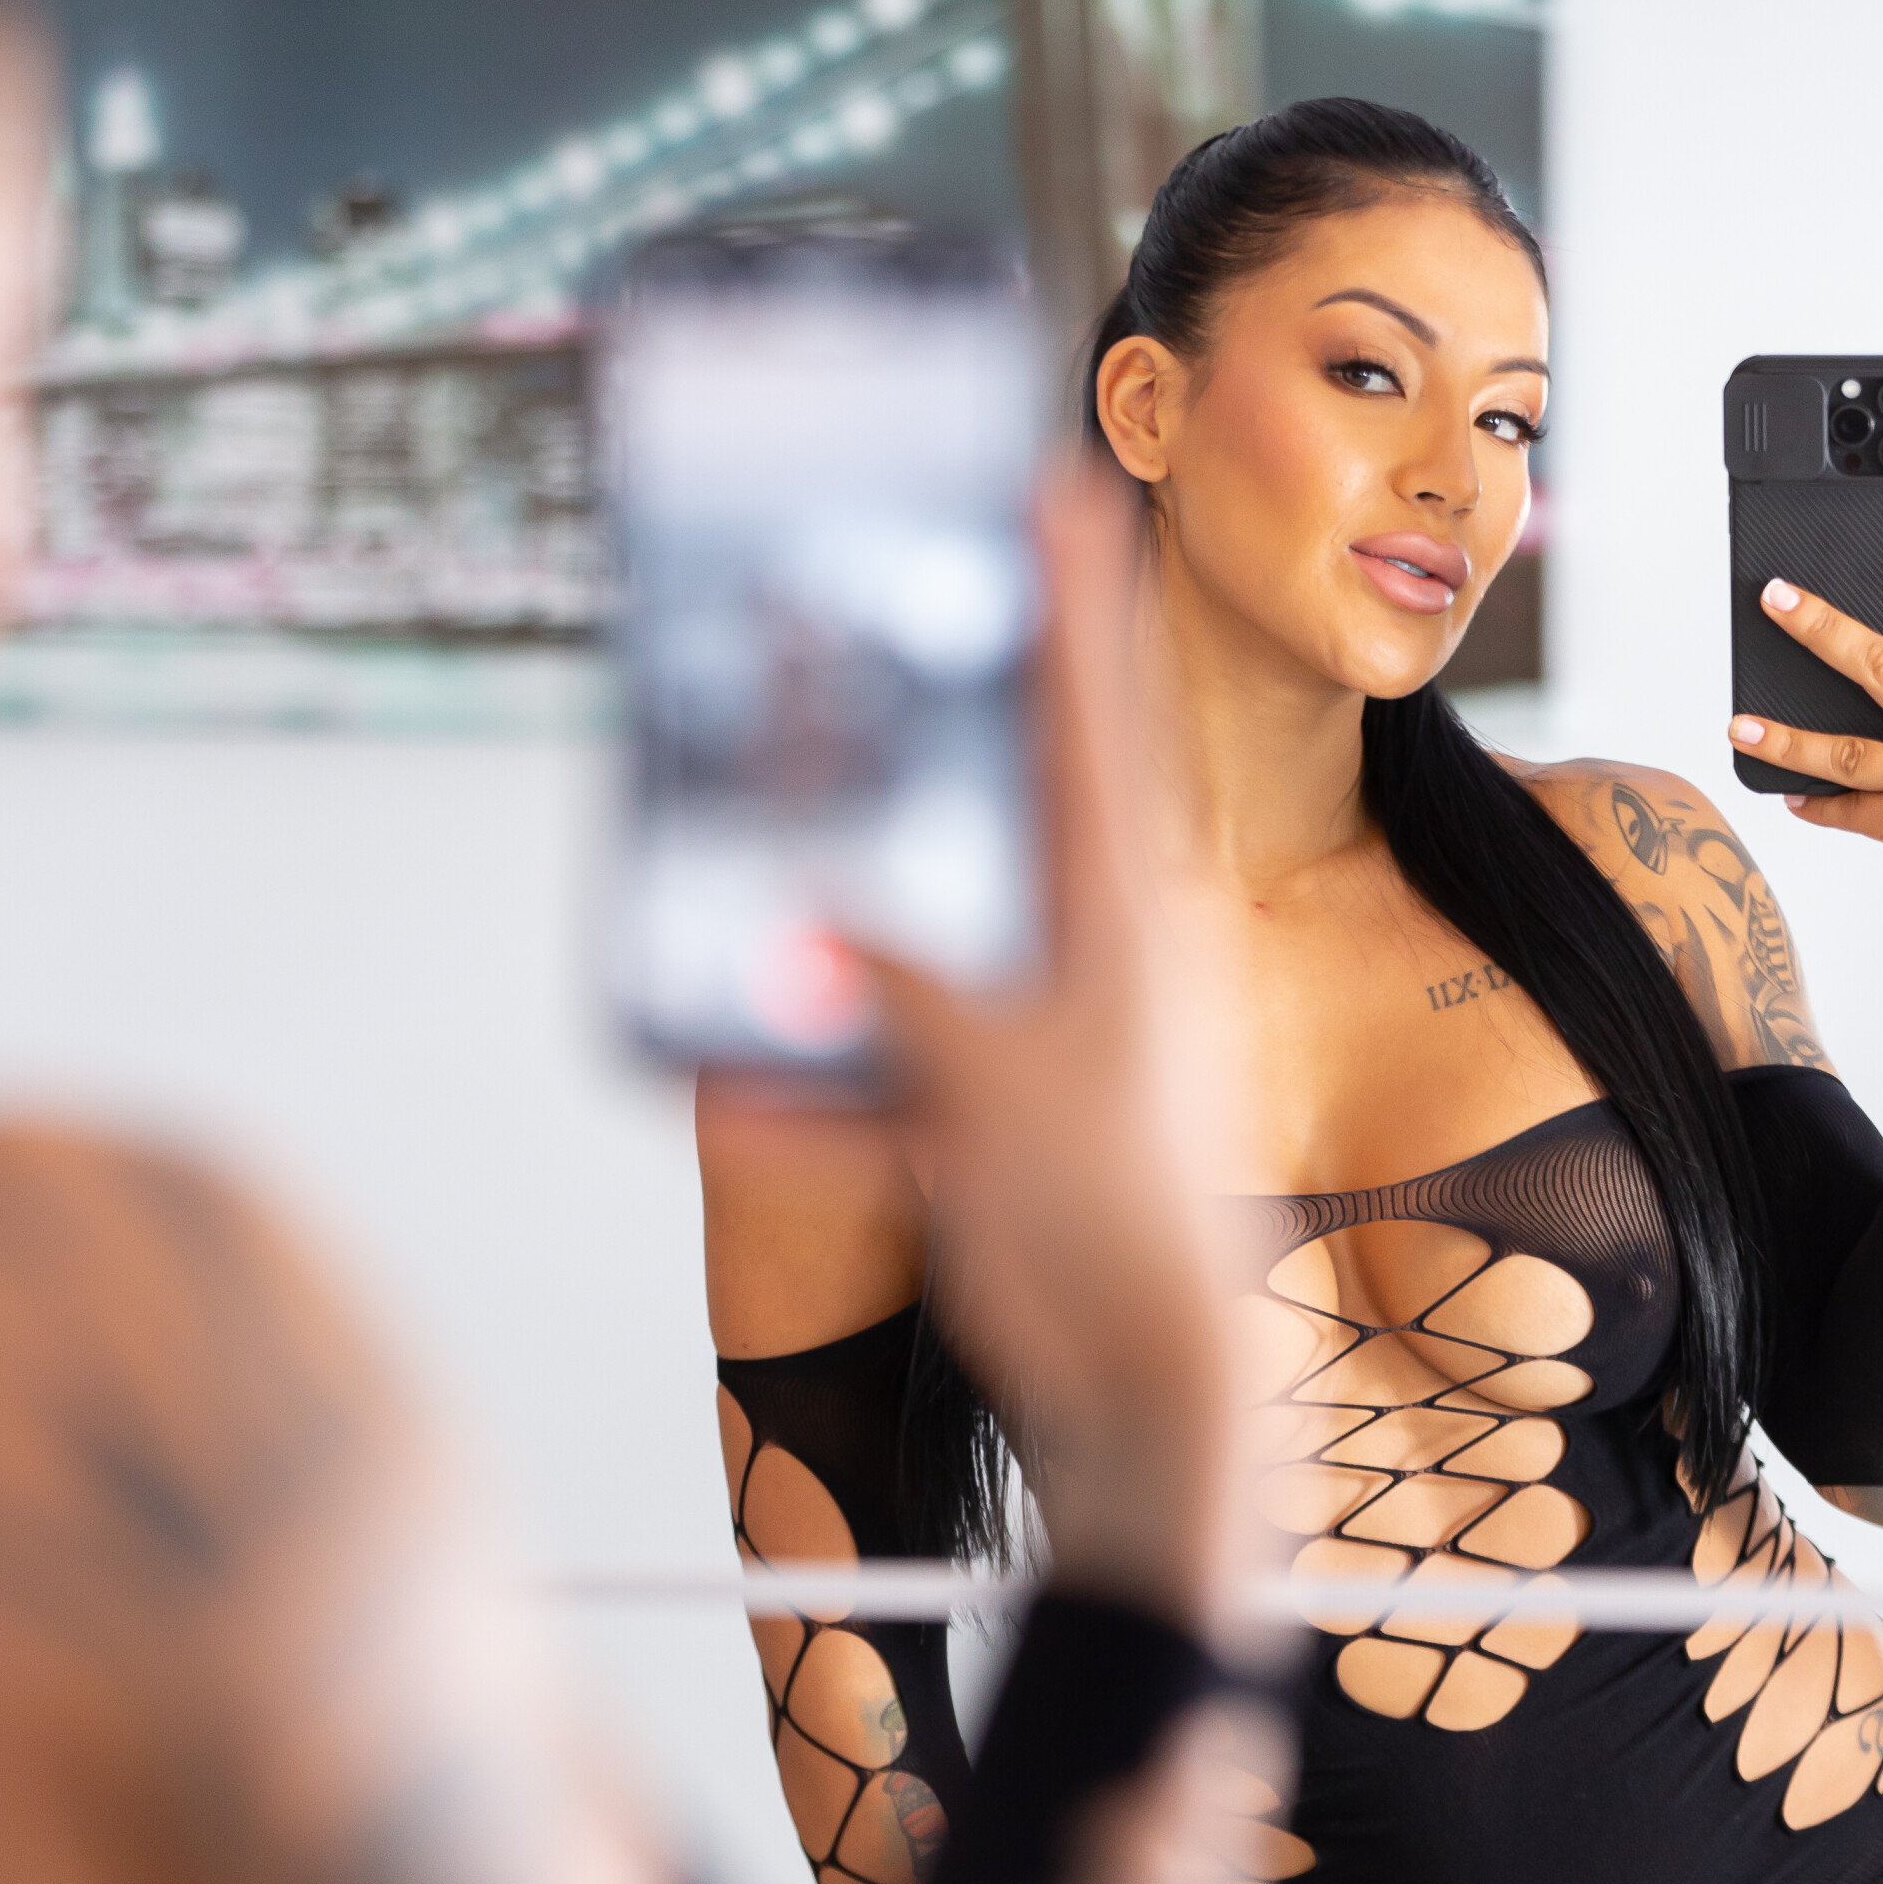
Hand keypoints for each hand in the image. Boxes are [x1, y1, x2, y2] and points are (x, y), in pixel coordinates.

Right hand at [857, 467, 1251, 1635]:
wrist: (1151, 1396)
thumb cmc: (1122, 1236)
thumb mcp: (1001, 1087)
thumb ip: (903, 993)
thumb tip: (809, 924)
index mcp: (1126, 917)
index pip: (1095, 722)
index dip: (1072, 603)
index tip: (1056, 487)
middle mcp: (1090, 961)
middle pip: (1006, 805)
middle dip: (947, 718)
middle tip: (893, 611)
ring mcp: (1042, 1042)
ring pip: (925, 941)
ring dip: (845, 916)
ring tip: (768, 851)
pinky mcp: (993, 1129)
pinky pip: (885, 1084)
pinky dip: (815, 1086)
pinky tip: (731, 1081)